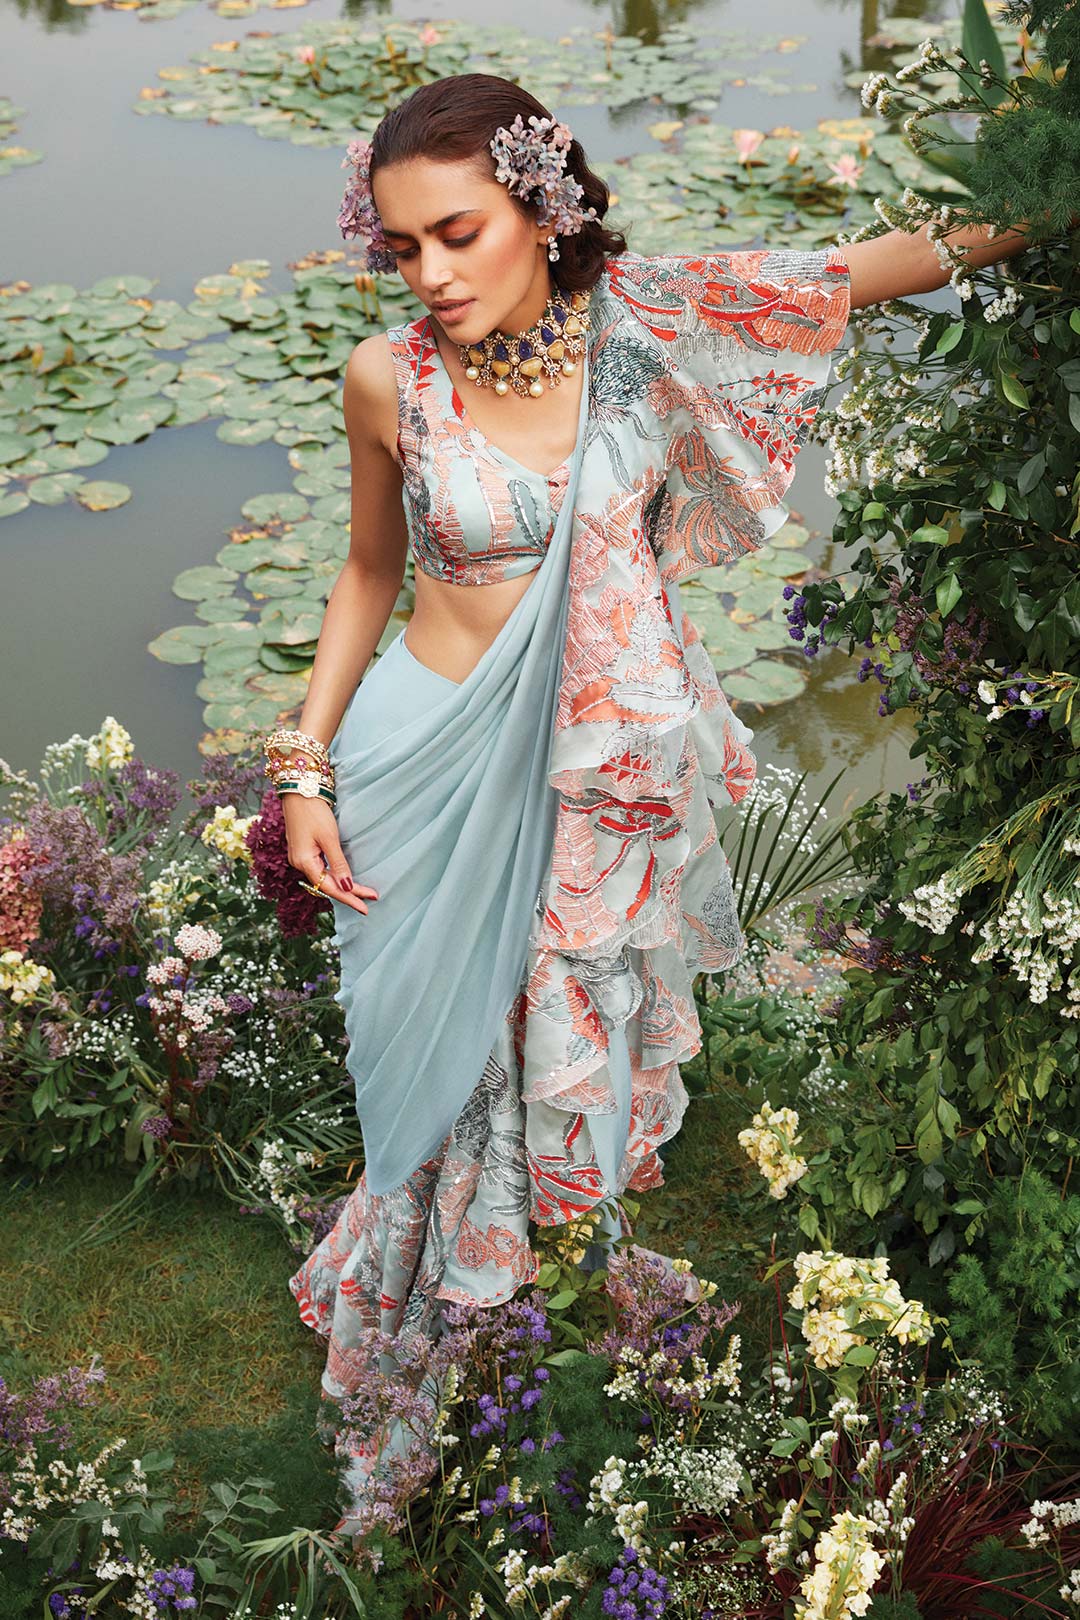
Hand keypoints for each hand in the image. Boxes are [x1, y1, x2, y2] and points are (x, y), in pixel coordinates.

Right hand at [281, 794, 378, 915]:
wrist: (299, 791)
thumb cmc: (314, 812)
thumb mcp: (329, 838)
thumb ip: (338, 864)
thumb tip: (347, 886)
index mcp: (304, 862)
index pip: (329, 888)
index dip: (349, 898)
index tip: (366, 907)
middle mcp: (299, 863)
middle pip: (326, 886)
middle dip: (348, 894)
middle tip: (369, 902)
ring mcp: (300, 857)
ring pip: (323, 879)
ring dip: (341, 887)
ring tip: (361, 895)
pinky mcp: (303, 850)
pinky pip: (320, 870)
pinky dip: (333, 877)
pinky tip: (343, 881)